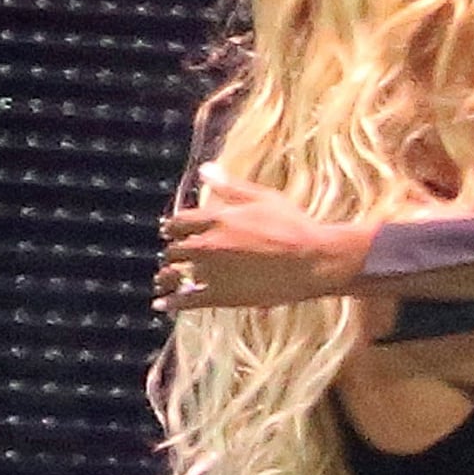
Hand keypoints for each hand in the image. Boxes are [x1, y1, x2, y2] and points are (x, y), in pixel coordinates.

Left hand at [153, 168, 372, 310]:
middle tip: (172, 256)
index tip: (169, 230)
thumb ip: (229, 186)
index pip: (179, 221)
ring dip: (166, 276)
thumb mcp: (262, 197)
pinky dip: (171, 303)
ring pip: (175, 274)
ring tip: (162, 280)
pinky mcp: (221, 296)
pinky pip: (187, 300)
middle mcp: (208, 244)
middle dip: (172, 252)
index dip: (172, 226)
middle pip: (174, 249)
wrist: (312, 261)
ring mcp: (212, 272)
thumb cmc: (293, 226)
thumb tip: (203, 169)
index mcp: (216, 217)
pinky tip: (161, 305)